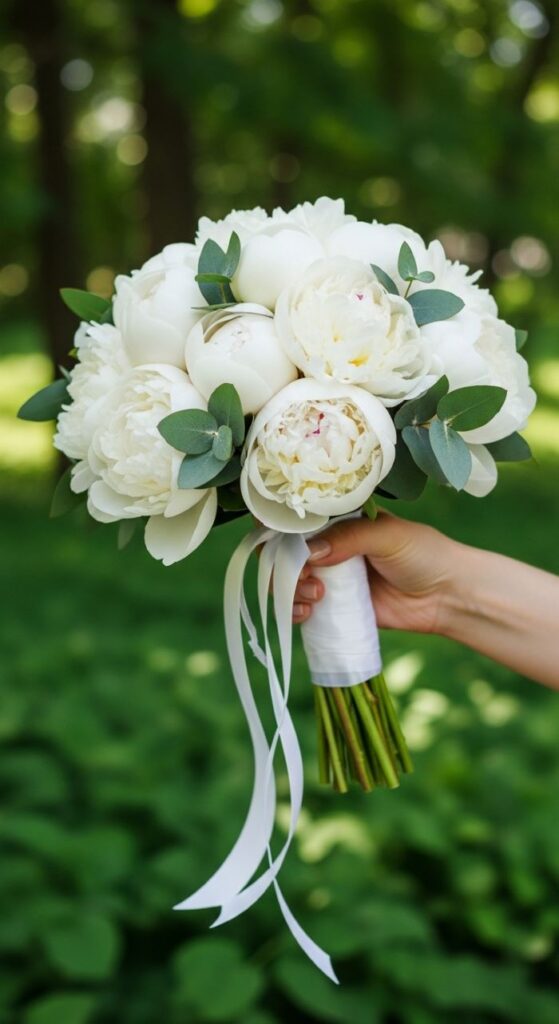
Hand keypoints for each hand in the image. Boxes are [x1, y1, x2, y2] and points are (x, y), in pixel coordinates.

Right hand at [293, 511, 457, 634]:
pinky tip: (308, 613)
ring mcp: (333, 578)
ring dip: (292, 590)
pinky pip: (305, 609)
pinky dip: (296, 611)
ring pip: (291, 582)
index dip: (285, 532)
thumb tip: (308, 553)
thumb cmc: (425, 554)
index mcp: (342, 521)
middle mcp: (332, 547)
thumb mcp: (387, 535)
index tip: (284, 545)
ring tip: (318, 596)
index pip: (301, 522)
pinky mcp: (337, 608)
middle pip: (288, 554)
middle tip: (308, 578)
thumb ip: (348, 538)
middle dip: (287, 566)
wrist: (448, 597)